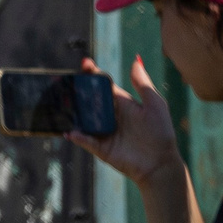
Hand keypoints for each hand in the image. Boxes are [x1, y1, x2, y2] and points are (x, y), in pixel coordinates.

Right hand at [69, 55, 182, 188]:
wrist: (159, 162)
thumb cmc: (160, 132)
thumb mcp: (155, 104)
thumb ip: (143, 83)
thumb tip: (136, 59)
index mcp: (123, 104)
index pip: (105, 86)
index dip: (94, 75)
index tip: (85, 63)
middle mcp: (111, 116)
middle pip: (90, 101)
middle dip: (78, 91)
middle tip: (66, 82)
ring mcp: (103, 132)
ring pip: (84, 119)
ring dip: (73, 112)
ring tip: (62, 103)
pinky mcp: (100, 148)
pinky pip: (85, 140)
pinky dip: (77, 136)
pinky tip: (70, 131)